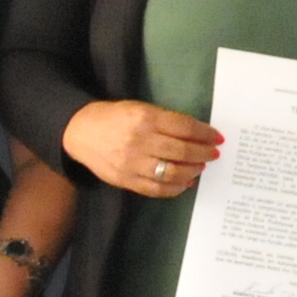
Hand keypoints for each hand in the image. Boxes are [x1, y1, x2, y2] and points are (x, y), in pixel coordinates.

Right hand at [67, 98, 220, 198]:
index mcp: (145, 118)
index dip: (204, 133)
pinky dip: (176, 188)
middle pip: (181, 150)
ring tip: (200, 167)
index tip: (217, 137)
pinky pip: (156, 189)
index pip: (184, 127)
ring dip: (192, 171)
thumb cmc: (115, 117)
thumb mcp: (140, 108)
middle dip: (203, 153)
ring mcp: (132, 164)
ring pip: (172, 172)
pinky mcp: (126, 181)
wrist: (80, 132)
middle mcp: (140, 141)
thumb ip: (165, 120)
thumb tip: (196, 135)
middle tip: (214, 153)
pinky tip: (185, 182)